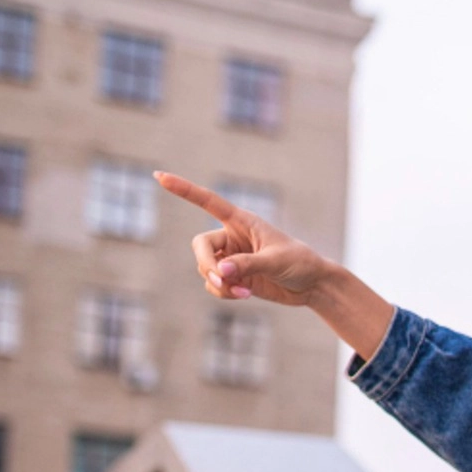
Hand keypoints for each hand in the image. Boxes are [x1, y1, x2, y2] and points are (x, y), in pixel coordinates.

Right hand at [155, 171, 330, 305]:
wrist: (313, 285)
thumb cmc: (300, 263)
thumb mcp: (276, 261)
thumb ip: (248, 264)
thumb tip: (221, 272)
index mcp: (242, 221)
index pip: (207, 201)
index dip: (184, 189)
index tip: (159, 176)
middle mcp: (232, 237)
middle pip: (199, 246)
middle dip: (207, 265)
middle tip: (223, 280)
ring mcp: (231, 258)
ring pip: (206, 269)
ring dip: (219, 283)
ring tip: (244, 291)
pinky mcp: (234, 278)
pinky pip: (214, 285)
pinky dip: (223, 292)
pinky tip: (244, 295)